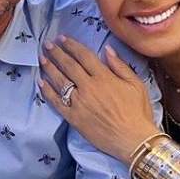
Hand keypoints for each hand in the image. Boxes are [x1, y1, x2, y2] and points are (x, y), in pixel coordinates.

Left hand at [39, 36, 158, 163]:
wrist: (133, 140)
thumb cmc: (138, 112)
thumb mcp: (136, 84)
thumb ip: (120, 66)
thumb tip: (107, 49)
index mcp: (104, 77)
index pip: (84, 56)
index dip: (71, 45)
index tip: (62, 38)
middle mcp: (89, 87)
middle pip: (68, 65)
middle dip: (56, 53)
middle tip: (47, 44)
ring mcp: (79, 103)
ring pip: (60, 81)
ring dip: (49, 68)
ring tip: (42, 58)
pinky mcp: (73, 118)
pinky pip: (56, 102)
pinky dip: (47, 92)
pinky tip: (41, 83)